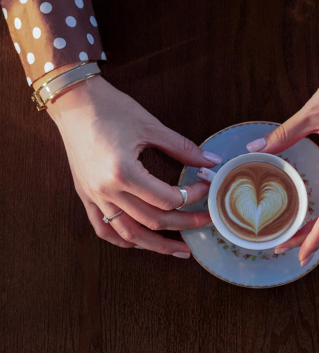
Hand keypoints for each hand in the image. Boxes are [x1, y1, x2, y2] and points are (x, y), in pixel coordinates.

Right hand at [48, 76, 221, 256]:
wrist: (72, 101)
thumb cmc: (109, 108)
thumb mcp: (150, 126)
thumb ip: (183, 148)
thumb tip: (211, 161)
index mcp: (124, 172)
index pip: (167, 199)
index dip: (193, 196)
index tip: (205, 187)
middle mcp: (107, 190)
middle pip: (153, 221)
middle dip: (185, 224)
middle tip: (206, 222)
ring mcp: (94, 196)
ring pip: (129, 234)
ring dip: (157, 245)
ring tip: (180, 250)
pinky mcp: (86, 196)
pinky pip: (104, 228)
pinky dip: (123, 239)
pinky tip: (139, 243)